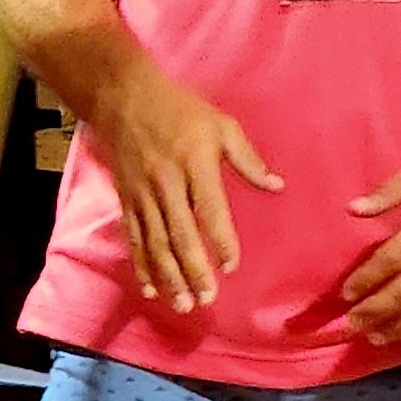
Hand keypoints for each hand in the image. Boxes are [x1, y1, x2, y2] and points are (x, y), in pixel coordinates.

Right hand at [84, 58, 281, 312]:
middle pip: (180, 234)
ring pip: (155, 243)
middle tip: (207, 299)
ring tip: (182, 304)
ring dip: (168, 277)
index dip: (221, 239)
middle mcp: (166, 183)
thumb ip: (248, 159)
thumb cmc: (179, 109)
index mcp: (195, 164)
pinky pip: (133, 238)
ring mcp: (142, 194)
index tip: (232, 265)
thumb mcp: (221, 125)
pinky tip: (150, 288)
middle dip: (193, 270)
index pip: (210, 209)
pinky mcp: (126, 200)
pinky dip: (141, 265)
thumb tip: (277, 186)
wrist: (123, 97)